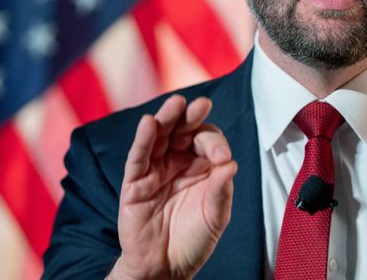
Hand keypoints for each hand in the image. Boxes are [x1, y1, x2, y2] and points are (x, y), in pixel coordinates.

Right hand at [108, 96, 236, 279]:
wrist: (167, 268)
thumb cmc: (194, 239)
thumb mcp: (216, 216)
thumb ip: (222, 190)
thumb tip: (231, 164)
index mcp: (202, 165)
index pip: (208, 141)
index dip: (215, 144)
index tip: (222, 159)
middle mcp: (178, 161)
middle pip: (183, 130)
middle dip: (191, 116)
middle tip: (201, 105)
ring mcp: (155, 169)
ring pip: (159, 136)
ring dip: (166, 118)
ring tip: (176, 103)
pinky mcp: (135, 183)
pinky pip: (138, 157)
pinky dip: (143, 139)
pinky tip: (149, 123)